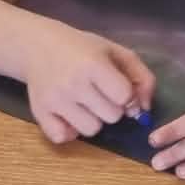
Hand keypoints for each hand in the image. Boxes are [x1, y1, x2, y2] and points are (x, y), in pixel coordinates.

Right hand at [23, 23, 154, 144]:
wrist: (38, 46)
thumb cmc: (83, 49)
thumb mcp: (116, 52)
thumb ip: (141, 76)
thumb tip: (145, 108)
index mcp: (93, 64)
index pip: (124, 96)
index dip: (128, 95)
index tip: (119, 88)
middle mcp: (73, 84)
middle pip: (111, 116)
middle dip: (112, 107)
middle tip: (100, 93)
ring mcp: (54, 101)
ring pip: (91, 130)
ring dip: (94, 120)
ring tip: (85, 103)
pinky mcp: (39, 114)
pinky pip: (64, 138)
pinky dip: (70, 130)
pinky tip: (70, 114)